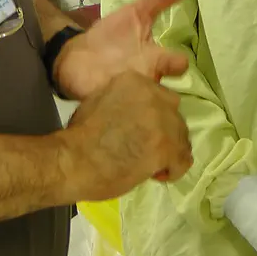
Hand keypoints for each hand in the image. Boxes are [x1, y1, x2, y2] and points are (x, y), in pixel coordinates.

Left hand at [54, 0, 200, 100]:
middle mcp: (145, 80)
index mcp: (156, 59)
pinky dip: (110, 100)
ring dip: (134, 93)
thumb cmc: (113, 36)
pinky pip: (113, 109)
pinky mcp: (103, 104)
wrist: (77, 56)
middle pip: (162, 92)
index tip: (177, 61)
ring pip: (140, 104)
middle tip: (145, 76)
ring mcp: (124, 93)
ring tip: (121, 81)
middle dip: (155, 85)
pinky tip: (102, 91)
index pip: (178, 65)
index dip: (177, 62)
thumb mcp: (138, 11)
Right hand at [59, 71, 192, 201]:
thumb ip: (123, 99)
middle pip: (174, 115)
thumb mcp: (100, 100)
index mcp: (137, 81)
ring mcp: (162, 121)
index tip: (141, 132)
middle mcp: (154, 95)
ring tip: (151, 165)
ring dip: (170, 151)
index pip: (160, 97)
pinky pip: (183, 160)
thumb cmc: (79, 135)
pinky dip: (173, 170)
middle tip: (147, 150)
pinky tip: (157, 174)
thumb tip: (133, 111)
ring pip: (181, 137)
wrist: (74, 160)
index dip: (154, 118)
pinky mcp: (166, 147)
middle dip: (164, 133)